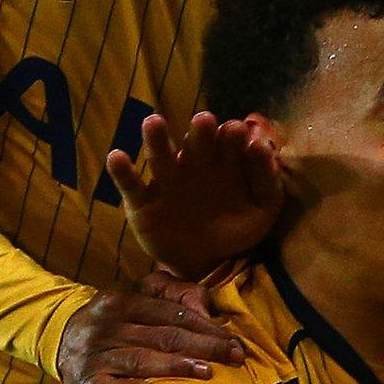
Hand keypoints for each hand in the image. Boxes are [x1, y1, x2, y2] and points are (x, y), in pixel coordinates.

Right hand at [55, 272, 243, 383]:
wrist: (59, 339)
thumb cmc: (114, 322)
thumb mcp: (136, 299)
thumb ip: (171, 296)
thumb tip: (206, 308)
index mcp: (124, 302)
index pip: (173, 314)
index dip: (207, 328)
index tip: (234, 343)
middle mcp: (108, 325)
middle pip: (164, 336)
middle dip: (203, 346)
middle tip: (233, 358)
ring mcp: (95, 353)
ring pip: (140, 359)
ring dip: (174, 366)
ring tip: (205, 372)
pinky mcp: (84, 380)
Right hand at [105, 111, 283, 278]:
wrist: (207, 263)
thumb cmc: (236, 230)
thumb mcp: (262, 210)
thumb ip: (267, 181)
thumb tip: (260, 146)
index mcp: (224, 162)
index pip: (229, 142)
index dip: (233, 135)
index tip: (237, 131)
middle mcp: (194, 165)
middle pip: (196, 143)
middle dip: (200, 131)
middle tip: (204, 121)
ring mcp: (167, 182)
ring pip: (160, 156)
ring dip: (156, 139)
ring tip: (154, 123)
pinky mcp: (143, 202)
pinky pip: (130, 185)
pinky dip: (122, 171)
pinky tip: (117, 157)